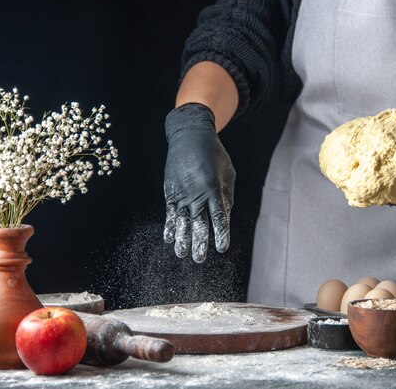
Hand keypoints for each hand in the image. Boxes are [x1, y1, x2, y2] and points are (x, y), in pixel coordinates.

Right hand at [163, 103, 234, 262]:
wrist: (189, 135)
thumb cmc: (214, 154)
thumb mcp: (227, 173)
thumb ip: (226, 196)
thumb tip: (225, 217)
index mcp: (214, 187)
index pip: (218, 216)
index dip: (220, 233)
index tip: (222, 248)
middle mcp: (196, 192)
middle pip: (198, 222)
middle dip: (199, 242)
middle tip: (200, 260)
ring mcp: (181, 192)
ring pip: (181, 220)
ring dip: (181, 239)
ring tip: (182, 254)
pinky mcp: (170, 190)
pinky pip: (170, 212)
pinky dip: (169, 225)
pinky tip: (168, 238)